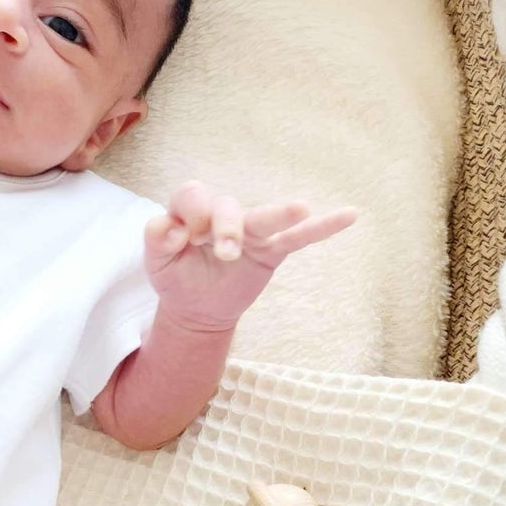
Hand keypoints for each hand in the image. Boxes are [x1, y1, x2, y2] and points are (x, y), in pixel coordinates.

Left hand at [144, 180, 359, 332]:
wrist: (197, 309)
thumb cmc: (176, 278)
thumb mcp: (157, 263)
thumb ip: (156, 240)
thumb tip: (169, 227)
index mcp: (191, 212)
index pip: (192, 195)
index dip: (191, 211)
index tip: (185, 239)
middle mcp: (222, 214)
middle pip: (228, 206)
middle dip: (227, 227)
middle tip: (226, 254)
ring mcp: (251, 231)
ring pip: (265, 216)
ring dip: (279, 214)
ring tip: (300, 208)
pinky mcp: (271, 250)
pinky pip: (299, 238)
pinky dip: (323, 227)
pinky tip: (350, 214)